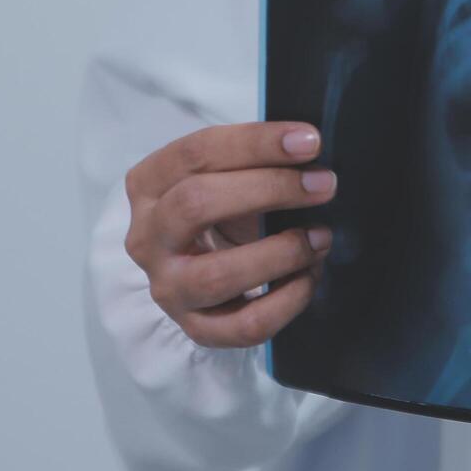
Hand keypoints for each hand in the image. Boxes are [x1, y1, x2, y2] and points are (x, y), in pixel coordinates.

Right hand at [123, 122, 337, 347]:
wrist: (200, 270)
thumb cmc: (222, 211)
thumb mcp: (225, 176)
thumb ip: (254, 161)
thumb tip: (308, 148)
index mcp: (148, 185)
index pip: (196, 153)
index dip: (256, 143)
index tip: (309, 141)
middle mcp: (147, 238)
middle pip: (197, 203)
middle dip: (270, 189)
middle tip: (323, 185)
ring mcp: (169, 288)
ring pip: (219, 274)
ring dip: (282, 252)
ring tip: (320, 237)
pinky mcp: (197, 328)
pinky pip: (246, 325)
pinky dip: (288, 300)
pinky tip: (310, 276)